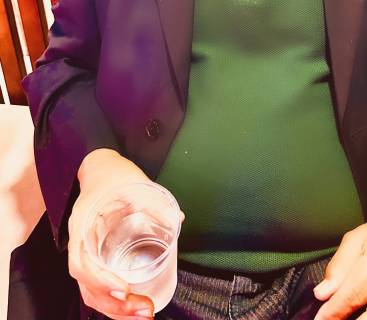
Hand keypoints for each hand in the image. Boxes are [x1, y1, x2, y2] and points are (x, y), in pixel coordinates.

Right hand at [68, 149, 156, 318]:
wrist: (99, 169)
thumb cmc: (113, 175)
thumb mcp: (134, 182)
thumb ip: (154, 201)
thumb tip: (177, 220)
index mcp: (84, 224)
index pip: (83, 261)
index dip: (101, 279)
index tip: (124, 288)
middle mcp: (80, 243)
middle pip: (87, 286)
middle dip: (114, 304)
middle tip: (143, 310)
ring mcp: (85, 253)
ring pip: (91, 292)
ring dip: (115, 309)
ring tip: (142, 315)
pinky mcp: (95, 259)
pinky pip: (97, 287)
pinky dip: (113, 302)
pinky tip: (132, 308)